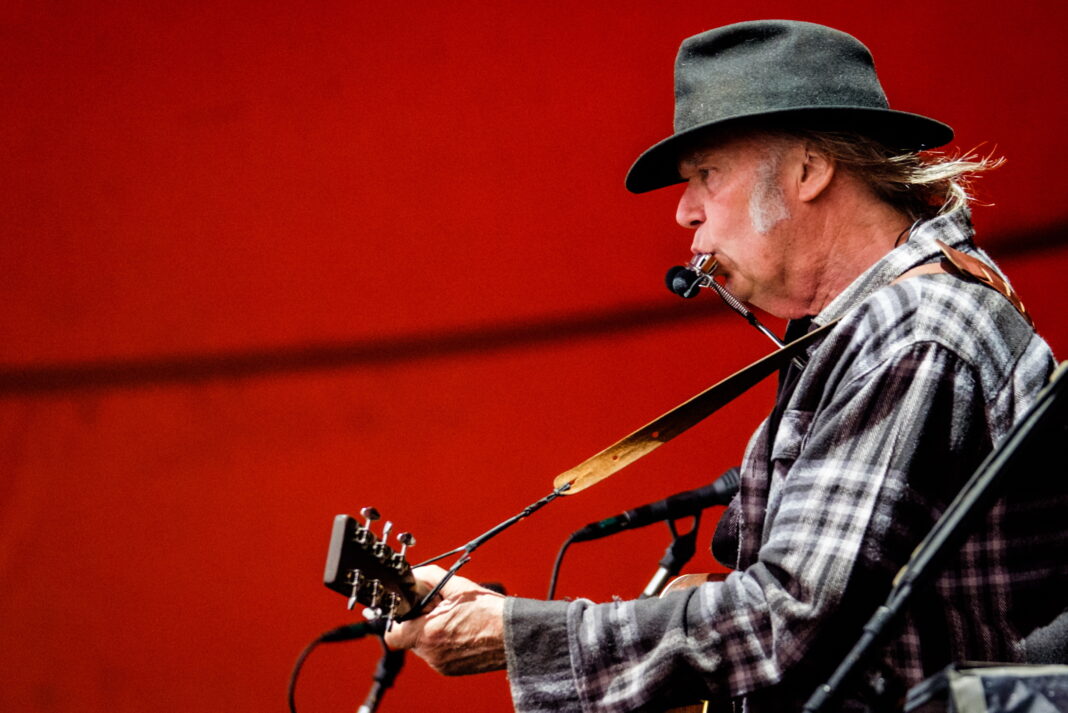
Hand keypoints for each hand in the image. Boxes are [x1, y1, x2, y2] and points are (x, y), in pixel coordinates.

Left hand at [383, 565, 506, 675]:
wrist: (514, 636)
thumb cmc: (490, 612)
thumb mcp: (458, 586)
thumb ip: (430, 578)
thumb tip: (415, 573)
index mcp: (429, 633)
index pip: (392, 633)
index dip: (398, 619)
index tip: (410, 608)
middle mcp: (431, 653)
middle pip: (410, 636)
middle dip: (419, 620)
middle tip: (437, 607)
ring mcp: (441, 664)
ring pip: (424, 645)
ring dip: (432, 631)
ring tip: (453, 618)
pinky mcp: (451, 670)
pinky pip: (437, 654)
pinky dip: (444, 642)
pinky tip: (461, 630)